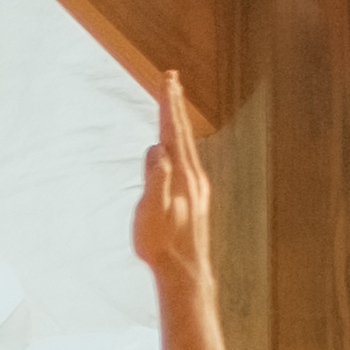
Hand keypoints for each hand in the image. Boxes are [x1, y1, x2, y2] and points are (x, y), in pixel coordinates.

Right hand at [130, 73, 209, 284]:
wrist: (185, 270)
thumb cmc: (162, 243)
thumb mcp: (152, 212)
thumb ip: (155, 179)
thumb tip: (155, 150)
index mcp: (181, 175)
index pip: (173, 131)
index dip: (169, 105)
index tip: (167, 80)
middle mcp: (193, 176)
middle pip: (183, 133)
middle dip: (176, 104)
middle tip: (171, 79)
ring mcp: (197, 186)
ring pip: (187, 145)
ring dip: (179, 122)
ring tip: (174, 105)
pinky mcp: (195, 197)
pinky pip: (187, 159)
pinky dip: (181, 143)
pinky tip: (178, 148)